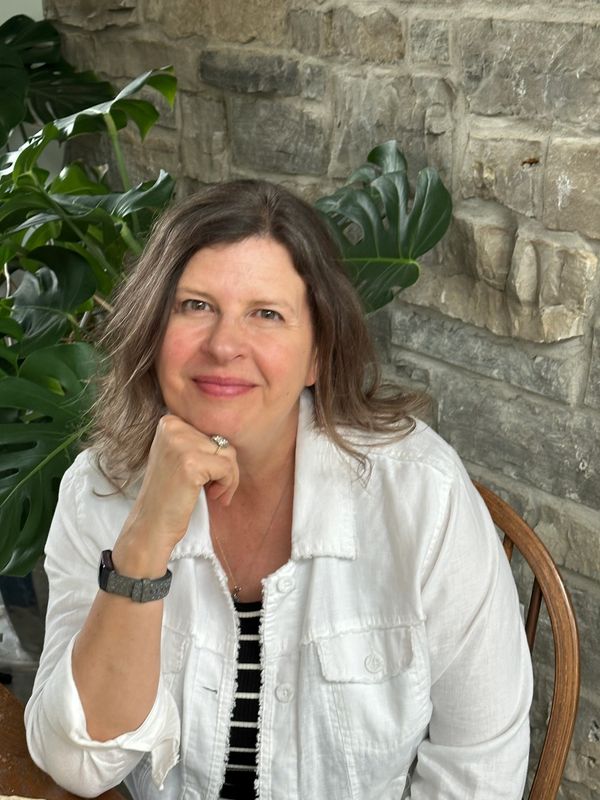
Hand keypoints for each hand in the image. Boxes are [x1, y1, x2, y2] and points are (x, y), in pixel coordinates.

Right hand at [114, 415, 238, 570]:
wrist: (151, 525)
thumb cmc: (170, 494)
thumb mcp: (179, 456)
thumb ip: (198, 440)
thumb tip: (235, 426)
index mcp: (169, 422)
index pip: (211, 430)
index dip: (215, 456)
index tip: (207, 476)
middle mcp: (172, 427)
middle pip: (222, 440)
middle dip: (226, 468)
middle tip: (214, 489)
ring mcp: (180, 444)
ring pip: (229, 453)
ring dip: (229, 478)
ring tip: (214, 493)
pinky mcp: (191, 463)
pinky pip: (228, 468)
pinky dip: (227, 485)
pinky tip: (213, 496)